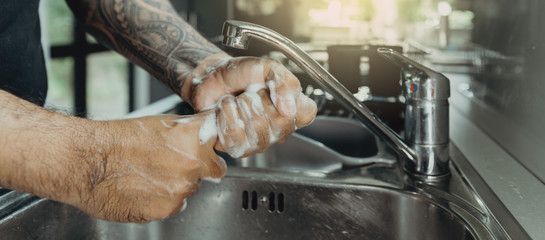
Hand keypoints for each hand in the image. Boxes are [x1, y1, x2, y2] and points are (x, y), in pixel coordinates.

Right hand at [75, 114, 224, 222]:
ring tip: (151, 174)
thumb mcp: (163, 122)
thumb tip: (210, 131)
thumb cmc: (119, 138)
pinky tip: (145, 188)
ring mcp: (181, 188)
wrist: (87, 160)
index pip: (224, 141)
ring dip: (179, 184)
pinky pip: (176, 205)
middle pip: (214, 169)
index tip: (214, 147)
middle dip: (200, 167)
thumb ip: (192, 131)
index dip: (217, 145)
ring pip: (192, 189)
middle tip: (175, 162)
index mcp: (194, 137)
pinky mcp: (167, 209)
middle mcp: (193, 163)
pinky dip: (164, 200)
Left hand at [180, 54, 316, 156]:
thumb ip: (284, 82)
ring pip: (258, 130)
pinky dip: (226, 116)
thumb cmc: (242, 74)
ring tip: (236, 99)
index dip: (285, 97)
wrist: (212, 77)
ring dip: (240, 106)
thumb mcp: (267, 67)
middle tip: (249, 92)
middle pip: (280, 123)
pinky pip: (236, 138)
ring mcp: (260, 142)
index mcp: (293, 109)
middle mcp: (279, 130)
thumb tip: (289, 110)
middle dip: (259, 99)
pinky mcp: (238, 149)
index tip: (269, 86)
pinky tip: (225, 109)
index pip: (305, 113)